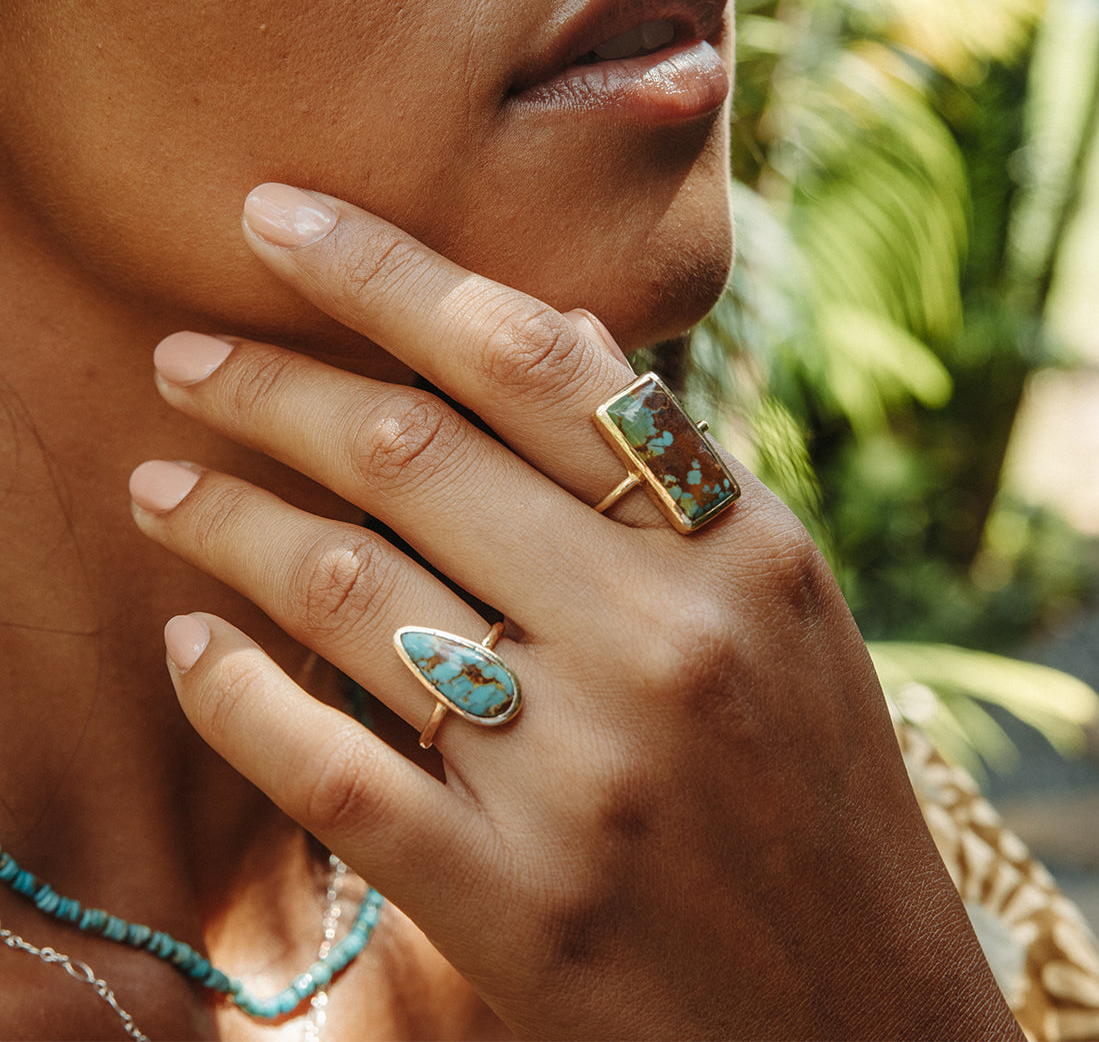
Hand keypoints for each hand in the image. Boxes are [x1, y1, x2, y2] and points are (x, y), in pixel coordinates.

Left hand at [130, 184, 1019, 1039]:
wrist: (859, 1008)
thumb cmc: (812, 782)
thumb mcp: (780, 599)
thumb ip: (667, 467)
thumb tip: (549, 325)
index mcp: (733, 545)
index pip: (530, 356)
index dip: (385, 269)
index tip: (275, 215)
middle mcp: (658, 637)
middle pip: (414, 452)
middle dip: (269, 383)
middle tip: (181, 353)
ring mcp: (583, 771)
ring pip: (349, 592)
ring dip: (229, 520)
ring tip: (162, 482)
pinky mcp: (512, 899)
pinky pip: (327, 765)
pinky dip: (235, 691)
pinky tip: (188, 646)